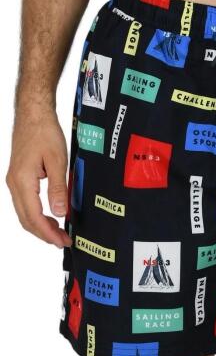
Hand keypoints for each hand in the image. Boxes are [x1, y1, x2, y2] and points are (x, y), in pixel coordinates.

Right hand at [6, 107, 72, 248]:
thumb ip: (58, 188)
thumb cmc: (44, 132)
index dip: (48, 232)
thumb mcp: (58, 161)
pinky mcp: (19, 177)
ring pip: (24, 212)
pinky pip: (25, 203)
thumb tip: (60, 212)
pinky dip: (37, 214)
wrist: (33, 114)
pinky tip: (50, 216)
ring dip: (40, 225)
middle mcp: (14, 183)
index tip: (62, 241)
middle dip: (44, 233)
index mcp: (22, 181)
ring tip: (58, 232)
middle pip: (26, 219)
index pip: (33, 216)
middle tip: (63, 241)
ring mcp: (14, 180)